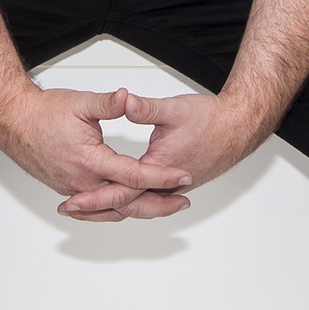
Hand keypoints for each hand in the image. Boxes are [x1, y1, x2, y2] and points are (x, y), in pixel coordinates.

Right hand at [0, 83, 192, 217]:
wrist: (13, 121)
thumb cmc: (43, 112)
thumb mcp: (80, 103)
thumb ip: (108, 104)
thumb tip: (127, 97)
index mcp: (89, 161)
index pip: (135, 175)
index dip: (162, 176)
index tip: (183, 176)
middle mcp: (82, 181)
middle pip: (128, 201)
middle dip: (158, 203)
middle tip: (183, 202)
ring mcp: (74, 189)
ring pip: (112, 209)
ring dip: (140, 209)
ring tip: (164, 206)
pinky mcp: (68, 190)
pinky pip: (98, 207)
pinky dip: (117, 209)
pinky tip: (129, 206)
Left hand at [53, 88, 266, 222]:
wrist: (239, 127)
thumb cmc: (210, 119)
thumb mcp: (173, 109)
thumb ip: (144, 108)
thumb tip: (121, 99)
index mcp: (158, 169)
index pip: (120, 191)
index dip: (93, 197)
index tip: (71, 202)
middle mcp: (164, 184)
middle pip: (125, 204)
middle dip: (96, 209)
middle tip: (70, 210)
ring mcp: (172, 186)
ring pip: (137, 204)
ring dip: (112, 206)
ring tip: (87, 207)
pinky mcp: (176, 183)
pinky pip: (148, 198)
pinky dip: (130, 200)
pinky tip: (120, 196)